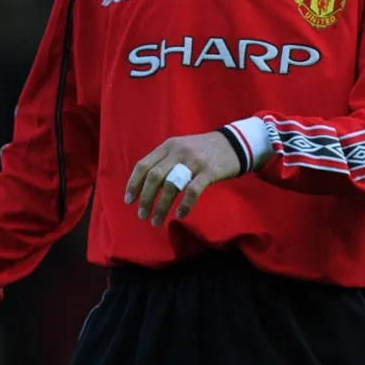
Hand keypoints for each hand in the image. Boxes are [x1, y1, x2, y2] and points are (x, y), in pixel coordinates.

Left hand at [125, 131, 240, 226]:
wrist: (235, 143)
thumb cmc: (203, 150)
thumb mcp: (181, 148)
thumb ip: (165, 161)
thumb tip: (145, 186)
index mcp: (168, 146)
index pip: (143, 164)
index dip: (133, 183)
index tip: (129, 200)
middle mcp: (178, 152)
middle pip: (154, 177)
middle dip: (145, 198)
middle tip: (142, 215)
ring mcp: (194, 161)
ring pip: (171, 186)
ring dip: (161, 207)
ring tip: (156, 221)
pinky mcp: (210, 172)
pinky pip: (192, 191)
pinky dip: (184, 205)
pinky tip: (179, 215)